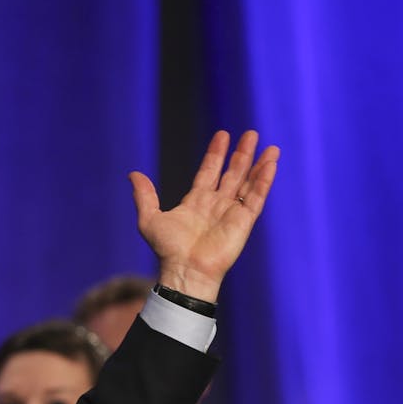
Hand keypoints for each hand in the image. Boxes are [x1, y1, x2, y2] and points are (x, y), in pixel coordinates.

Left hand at [130, 130, 279, 300]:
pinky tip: (271, 164)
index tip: (222, 135)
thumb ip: (144, 195)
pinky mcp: (244, 221)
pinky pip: (256, 197)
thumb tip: (133, 174)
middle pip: (232, 173)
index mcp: (196, 202)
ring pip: (248, 183)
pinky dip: (264, 180)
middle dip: (241, 154)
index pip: (209, 172)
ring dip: (259, 164)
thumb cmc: (168, 249)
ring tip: (270, 147)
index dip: (215, 154)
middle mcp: (216, 205)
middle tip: (250, 133)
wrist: (185, 269)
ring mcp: (231, 212)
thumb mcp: (149, 219)